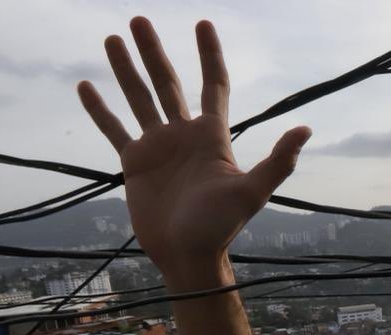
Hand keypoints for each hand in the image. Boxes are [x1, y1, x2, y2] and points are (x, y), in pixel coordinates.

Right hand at [78, 18, 311, 287]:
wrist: (188, 255)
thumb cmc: (221, 226)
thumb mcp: (252, 191)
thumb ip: (277, 161)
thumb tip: (305, 129)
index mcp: (212, 135)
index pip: (213, 84)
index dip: (208, 55)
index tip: (201, 24)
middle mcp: (183, 134)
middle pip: (167, 82)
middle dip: (153, 51)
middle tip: (138, 19)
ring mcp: (157, 147)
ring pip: (139, 98)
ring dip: (125, 69)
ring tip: (112, 38)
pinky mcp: (134, 163)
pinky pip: (113, 129)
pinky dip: (100, 109)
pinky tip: (85, 86)